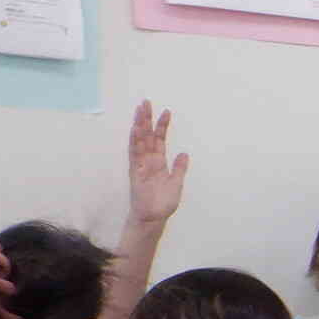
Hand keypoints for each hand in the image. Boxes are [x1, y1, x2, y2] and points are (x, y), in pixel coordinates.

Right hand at [127, 100, 188, 224]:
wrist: (153, 217)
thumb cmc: (164, 202)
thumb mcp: (177, 183)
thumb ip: (179, 168)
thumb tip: (184, 153)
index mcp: (159, 162)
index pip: (160, 140)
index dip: (162, 126)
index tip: (166, 111)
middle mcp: (149, 160)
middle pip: (147, 135)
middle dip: (147, 119)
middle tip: (146, 102)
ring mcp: (141, 164)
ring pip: (140, 141)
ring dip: (140, 125)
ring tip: (140, 110)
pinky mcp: (136, 172)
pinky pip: (134, 154)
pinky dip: (135, 142)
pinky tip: (135, 130)